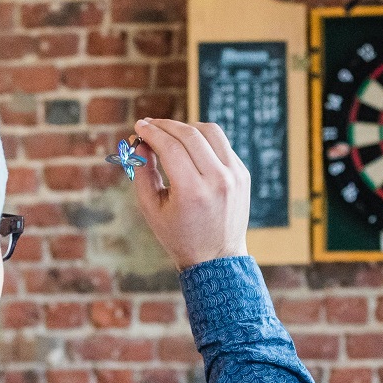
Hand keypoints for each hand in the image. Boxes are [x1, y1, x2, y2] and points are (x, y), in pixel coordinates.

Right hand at [132, 118, 250, 269]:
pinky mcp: (243, 173)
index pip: (170, 147)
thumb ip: (142, 172)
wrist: (217, 257)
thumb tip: (140, 141)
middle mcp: (218, 180)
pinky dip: (203, 140)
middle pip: (190, 134)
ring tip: (169, 133)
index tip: (139, 126)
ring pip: (211, 132)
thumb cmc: (179, 235)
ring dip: (187, 127)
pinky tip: (189, 146)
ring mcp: (235, 175)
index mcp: (193, 192)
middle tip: (149, 125)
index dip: (152, 132)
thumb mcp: (151, 208)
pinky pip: (222, 145)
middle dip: (165, 125)